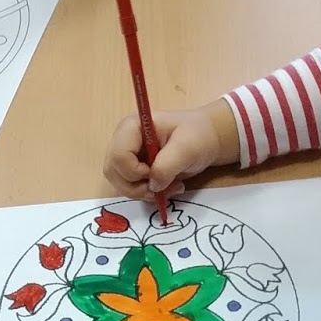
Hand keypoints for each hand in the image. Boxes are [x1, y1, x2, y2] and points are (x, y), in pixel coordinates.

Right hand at [103, 99, 239, 199]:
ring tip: (168, 187)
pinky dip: (146, 194)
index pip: (118, 156)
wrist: (206, 140)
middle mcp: (123, 140)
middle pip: (113, 172)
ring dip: (142, 192)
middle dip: (137, 186)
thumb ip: (167, 166)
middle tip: (162, 187)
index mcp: (132, 127)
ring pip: (120, 183)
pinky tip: (165, 188)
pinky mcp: (133, 169)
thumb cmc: (197, 136)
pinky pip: (130, 188)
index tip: (156, 172)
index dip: (135, 172)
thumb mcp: (187, 148)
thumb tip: (152, 186)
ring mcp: (127, 155)